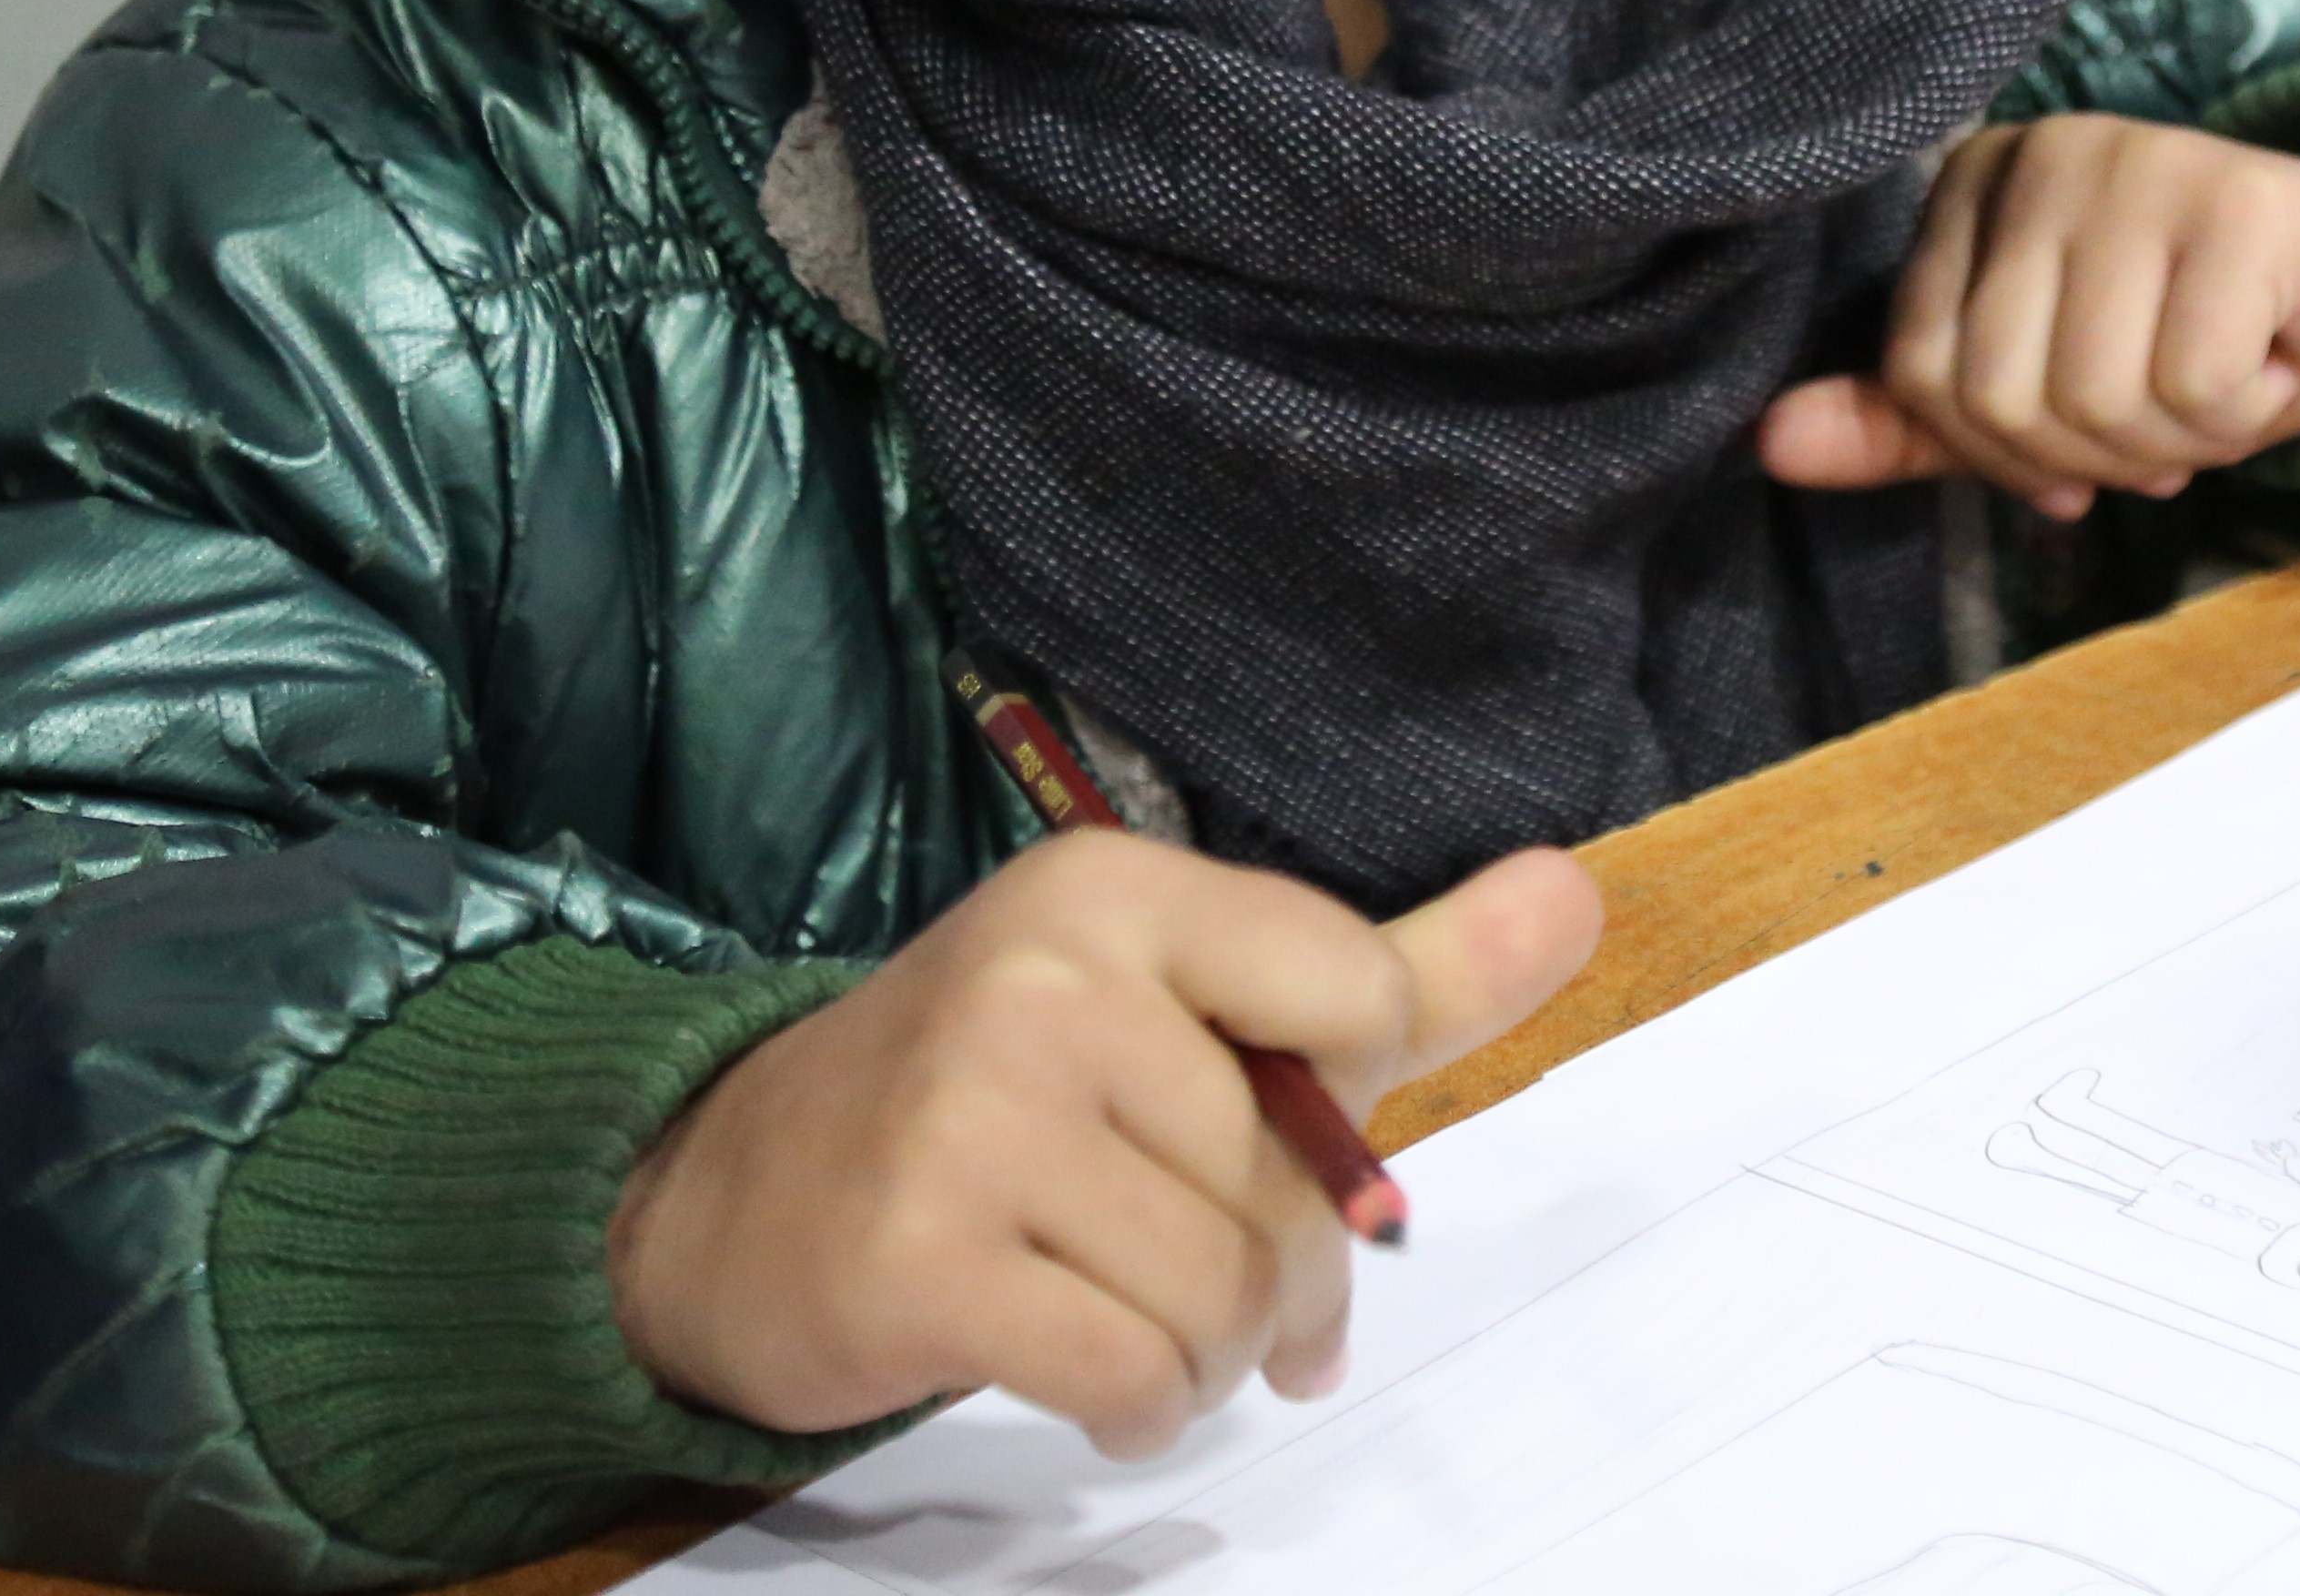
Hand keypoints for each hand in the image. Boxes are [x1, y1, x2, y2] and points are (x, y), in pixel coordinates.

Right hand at [604, 835, 1597, 1456]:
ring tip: (1141, 1331)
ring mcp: (974, 1116)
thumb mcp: (1183, 1002)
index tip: (1278, 1140)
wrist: (724, 1197)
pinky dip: (1140, 1410)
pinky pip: (1134, 1374)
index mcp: (1121, 889)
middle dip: (1280, 1277)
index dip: (1341, 1114)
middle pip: (1292, 1179)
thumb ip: (1393, 973)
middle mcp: (1047, 977)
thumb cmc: (998, 1100)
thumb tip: (1575, 897)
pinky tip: (1093, 1383)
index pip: (1358, 1000)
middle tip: (1223, 1302)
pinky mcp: (922, 1258)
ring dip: (1211, 1357)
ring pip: (1223, 1292)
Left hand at [1755, 117, 2299, 518]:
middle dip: (2098, 456)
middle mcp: (2048, 149)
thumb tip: (1771, 445)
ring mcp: (2144, 161)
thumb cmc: (2200, 341)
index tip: (2093, 431)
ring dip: (2175, 445)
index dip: (2011, 453)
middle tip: (2172, 419)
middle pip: (2001, 397)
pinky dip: (2243, 418)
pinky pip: (2194, 392)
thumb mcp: (2040, 391)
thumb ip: (1910, 418)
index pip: (1922, 378)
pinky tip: (2273, 358)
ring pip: (2096, 401)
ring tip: (2224, 383)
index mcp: (1976, 181)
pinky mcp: (2242, 201)